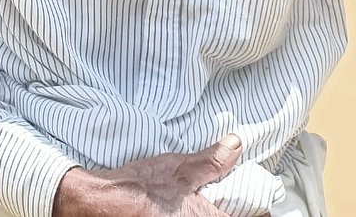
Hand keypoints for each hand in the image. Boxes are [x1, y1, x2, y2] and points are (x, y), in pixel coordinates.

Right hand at [52, 135, 241, 215]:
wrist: (100, 203)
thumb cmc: (139, 186)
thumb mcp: (176, 167)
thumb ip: (210, 161)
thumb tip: (236, 145)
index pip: (249, 216)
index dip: (255, 208)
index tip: (254, 199)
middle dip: (230, 208)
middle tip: (226, 195)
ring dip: (211, 209)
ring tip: (204, 197)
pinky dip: (190, 212)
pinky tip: (182, 205)